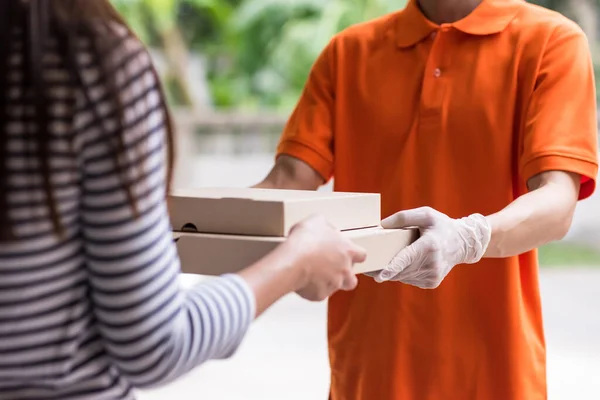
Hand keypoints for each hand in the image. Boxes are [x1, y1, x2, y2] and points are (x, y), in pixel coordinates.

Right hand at [286, 215, 366, 300]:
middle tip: (331, 267)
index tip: (347, 253)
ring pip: (336, 287)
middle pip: (352, 278)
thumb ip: (326, 226)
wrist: (293, 261)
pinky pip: (318, 293)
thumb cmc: (306, 242)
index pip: (361, 255)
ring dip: (328, 282)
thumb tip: (325, 228)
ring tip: (315, 275)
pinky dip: (312, 289)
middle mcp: (344, 269)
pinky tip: (303, 280)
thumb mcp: (316, 221)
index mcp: (347, 250)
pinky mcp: (319, 295)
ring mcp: (333, 284)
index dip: (354, 255)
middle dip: (344, 275)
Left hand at [371, 207, 490, 288]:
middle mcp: (432, 264)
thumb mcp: (426, 214)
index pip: (407, 259)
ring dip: (393, 270)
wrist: (463, 243)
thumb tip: (382, 225)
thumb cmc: (442, 226)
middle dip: (383, 269)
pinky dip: (404, 273)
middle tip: (368, 265)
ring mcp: (432, 276)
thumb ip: (404, 217)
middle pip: (400, 270)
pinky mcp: (431, 283)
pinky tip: (408, 263)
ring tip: (390, 259)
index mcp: (429, 246)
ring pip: (403, 277)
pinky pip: (409, 279)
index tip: (379, 276)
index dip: (392, 268)